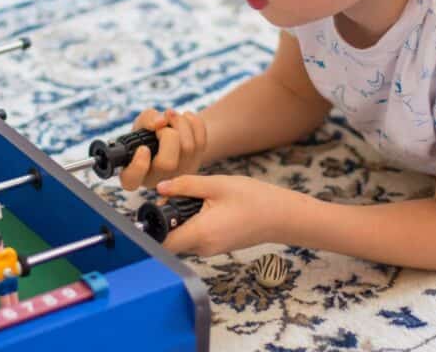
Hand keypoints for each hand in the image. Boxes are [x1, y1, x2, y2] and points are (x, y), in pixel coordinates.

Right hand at [120, 108, 206, 190]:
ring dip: (180, 123)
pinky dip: (194, 122)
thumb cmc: (149, 133)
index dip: (138, 165)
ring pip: (187, 148)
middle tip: (162, 125)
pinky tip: (185, 117)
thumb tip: (160, 122)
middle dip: (166, 136)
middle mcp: (160, 179)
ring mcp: (181, 173)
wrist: (170, 134)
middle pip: (167, 163)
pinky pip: (201, 140)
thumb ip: (146, 120)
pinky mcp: (197, 162)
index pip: (133, 179)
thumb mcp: (141, 125)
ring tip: (171, 115)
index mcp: (137, 173)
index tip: (143, 148)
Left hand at [156, 174, 284, 255]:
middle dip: (168, 217)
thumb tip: (160, 188)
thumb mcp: (217, 184)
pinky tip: (207, 206)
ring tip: (197, 197)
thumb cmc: (253, 199)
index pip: (163, 242)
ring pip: (183, 237)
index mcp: (200, 234)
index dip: (153, 226)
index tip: (157, 206)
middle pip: (170, 238)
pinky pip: (195, 236)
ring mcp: (211, 250)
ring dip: (182, 218)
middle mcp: (203, 248)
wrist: (281, 216)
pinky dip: (194, 222)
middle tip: (178, 193)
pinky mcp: (217, 247)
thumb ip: (185, 185)